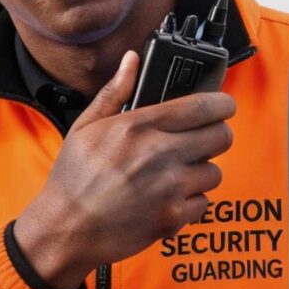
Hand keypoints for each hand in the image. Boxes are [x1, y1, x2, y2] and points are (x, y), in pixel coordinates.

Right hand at [14, 50, 235, 288]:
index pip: (203, 106)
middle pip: (221, 136)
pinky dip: (190, 200)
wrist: (66, 228)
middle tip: (198, 139)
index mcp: (138, 127)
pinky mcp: (174, 217)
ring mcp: (170, 188)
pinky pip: (203, 202)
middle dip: (214, 134)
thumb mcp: (85, 127)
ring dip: (199, 170)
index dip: (220, 104)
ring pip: (214, 171)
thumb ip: (114, 93)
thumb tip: (132, 60)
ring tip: (173, 172)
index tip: (220, 105)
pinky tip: (166, 197)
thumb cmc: (73, 178)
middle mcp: (160, 154)